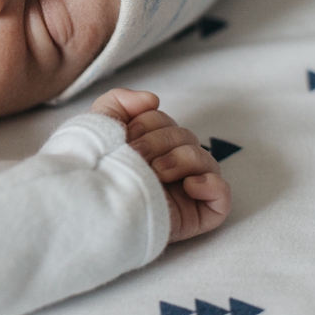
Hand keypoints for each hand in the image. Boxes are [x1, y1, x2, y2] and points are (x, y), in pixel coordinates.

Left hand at [91, 88, 230, 243]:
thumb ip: (120, 101)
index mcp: (150, 148)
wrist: (92, 206)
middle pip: (186, 137)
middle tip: (136, 156)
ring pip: (206, 159)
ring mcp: (185, 191)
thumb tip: (153, 100)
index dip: (148, 123)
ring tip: (156, 173)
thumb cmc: (93, 168)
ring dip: (181, 159)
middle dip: (159, 142)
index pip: (165, 122)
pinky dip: (212, 184)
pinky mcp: (197, 214)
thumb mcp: (98, 125)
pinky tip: (188, 186)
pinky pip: (222, 194)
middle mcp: (170, 166)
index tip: (126, 137)